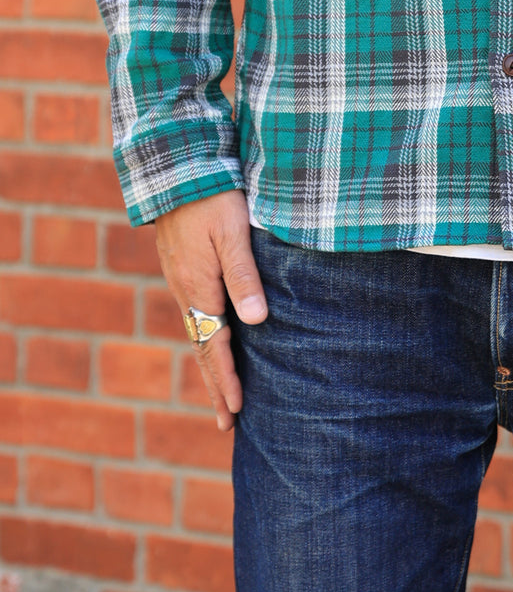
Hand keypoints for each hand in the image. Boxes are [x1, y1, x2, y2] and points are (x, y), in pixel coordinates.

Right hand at [154, 189, 266, 431]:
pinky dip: (208, 337)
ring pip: (200, 331)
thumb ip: (244, 277)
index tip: (237, 411)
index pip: (215, 346)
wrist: (178, 169)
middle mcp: (187, 292)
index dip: (227, 379)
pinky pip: (198, 314)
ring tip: (224, 392)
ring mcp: (183, 281)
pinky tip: (218, 338)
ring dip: (213, 364)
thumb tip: (256, 321)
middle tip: (228, 422)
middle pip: (204, 347)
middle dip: (217, 385)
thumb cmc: (212, 199)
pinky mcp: (186, 268)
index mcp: (199, 290)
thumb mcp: (232, 235)